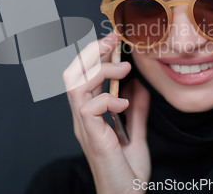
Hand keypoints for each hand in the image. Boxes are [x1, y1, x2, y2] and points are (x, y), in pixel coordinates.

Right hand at [64, 33, 150, 193]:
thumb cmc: (127, 172)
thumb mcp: (135, 134)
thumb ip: (137, 111)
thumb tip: (140, 86)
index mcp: (90, 114)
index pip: (83, 76)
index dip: (94, 54)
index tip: (113, 39)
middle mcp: (82, 117)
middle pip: (72, 73)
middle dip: (90, 52)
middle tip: (112, 40)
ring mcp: (85, 127)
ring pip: (75, 85)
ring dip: (99, 70)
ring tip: (123, 68)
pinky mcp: (92, 137)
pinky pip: (88, 107)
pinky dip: (106, 98)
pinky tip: (123, 103)